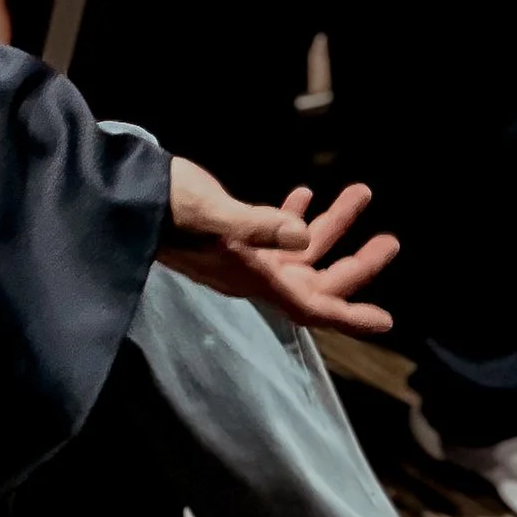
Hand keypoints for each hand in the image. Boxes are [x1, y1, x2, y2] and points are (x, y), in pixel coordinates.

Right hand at [161, 165, 398, 338]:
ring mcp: (243, 256)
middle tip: (390, 240)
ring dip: (333, 228)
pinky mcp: (232, 235)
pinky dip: (296, 216)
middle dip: (356, 264)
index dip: (350, 316)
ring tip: (360, 193)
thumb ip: (256, 225)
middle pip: (317, 280)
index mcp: (253, 277)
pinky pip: (275, 233)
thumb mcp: (211, 213)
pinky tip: (305, 193)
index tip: (386, 322)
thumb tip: (304, 234)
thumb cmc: (165, 207)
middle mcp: (253, 273)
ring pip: (301, 252)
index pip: (311, 306)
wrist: (127, 198)